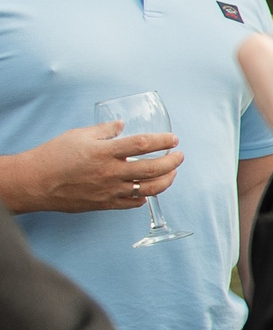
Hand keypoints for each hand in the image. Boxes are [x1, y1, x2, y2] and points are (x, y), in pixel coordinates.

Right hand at [0, 119, 183, 213]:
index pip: (142, 144)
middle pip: (153, 168)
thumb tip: (121, 125)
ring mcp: (110, 190)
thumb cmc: (53, 155)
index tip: (173, 139)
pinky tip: (149, 190)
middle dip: (172, 162)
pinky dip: (145, 196)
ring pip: (149, 189)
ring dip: (166, 181)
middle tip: (179, 156)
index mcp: (104, 152)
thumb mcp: (78, 135)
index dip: (162, 141)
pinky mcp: (105, 204)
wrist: (35, 182)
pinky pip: (133, 203)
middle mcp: (111, 172)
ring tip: (171, 173)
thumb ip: (104, 130)